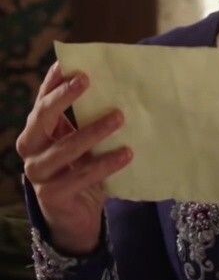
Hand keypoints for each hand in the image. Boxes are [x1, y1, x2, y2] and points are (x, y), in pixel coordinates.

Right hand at [16, 61, 132, 255]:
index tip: (71, 62)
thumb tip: (120, 84)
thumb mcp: (85, 140)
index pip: (43, 99)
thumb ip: (90, 117)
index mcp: (38, 130)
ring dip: (93, 131)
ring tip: (119, 117)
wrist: (79, 216)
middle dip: (63, 97)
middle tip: (87, 80)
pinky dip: (105, 164)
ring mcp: (38, 173)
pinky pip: (80, 176)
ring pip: (64, 148)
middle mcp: (32, 148)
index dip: (53, 81)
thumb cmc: (84, 167)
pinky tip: (126, 154)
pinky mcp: (52, 195)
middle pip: (42, 117)